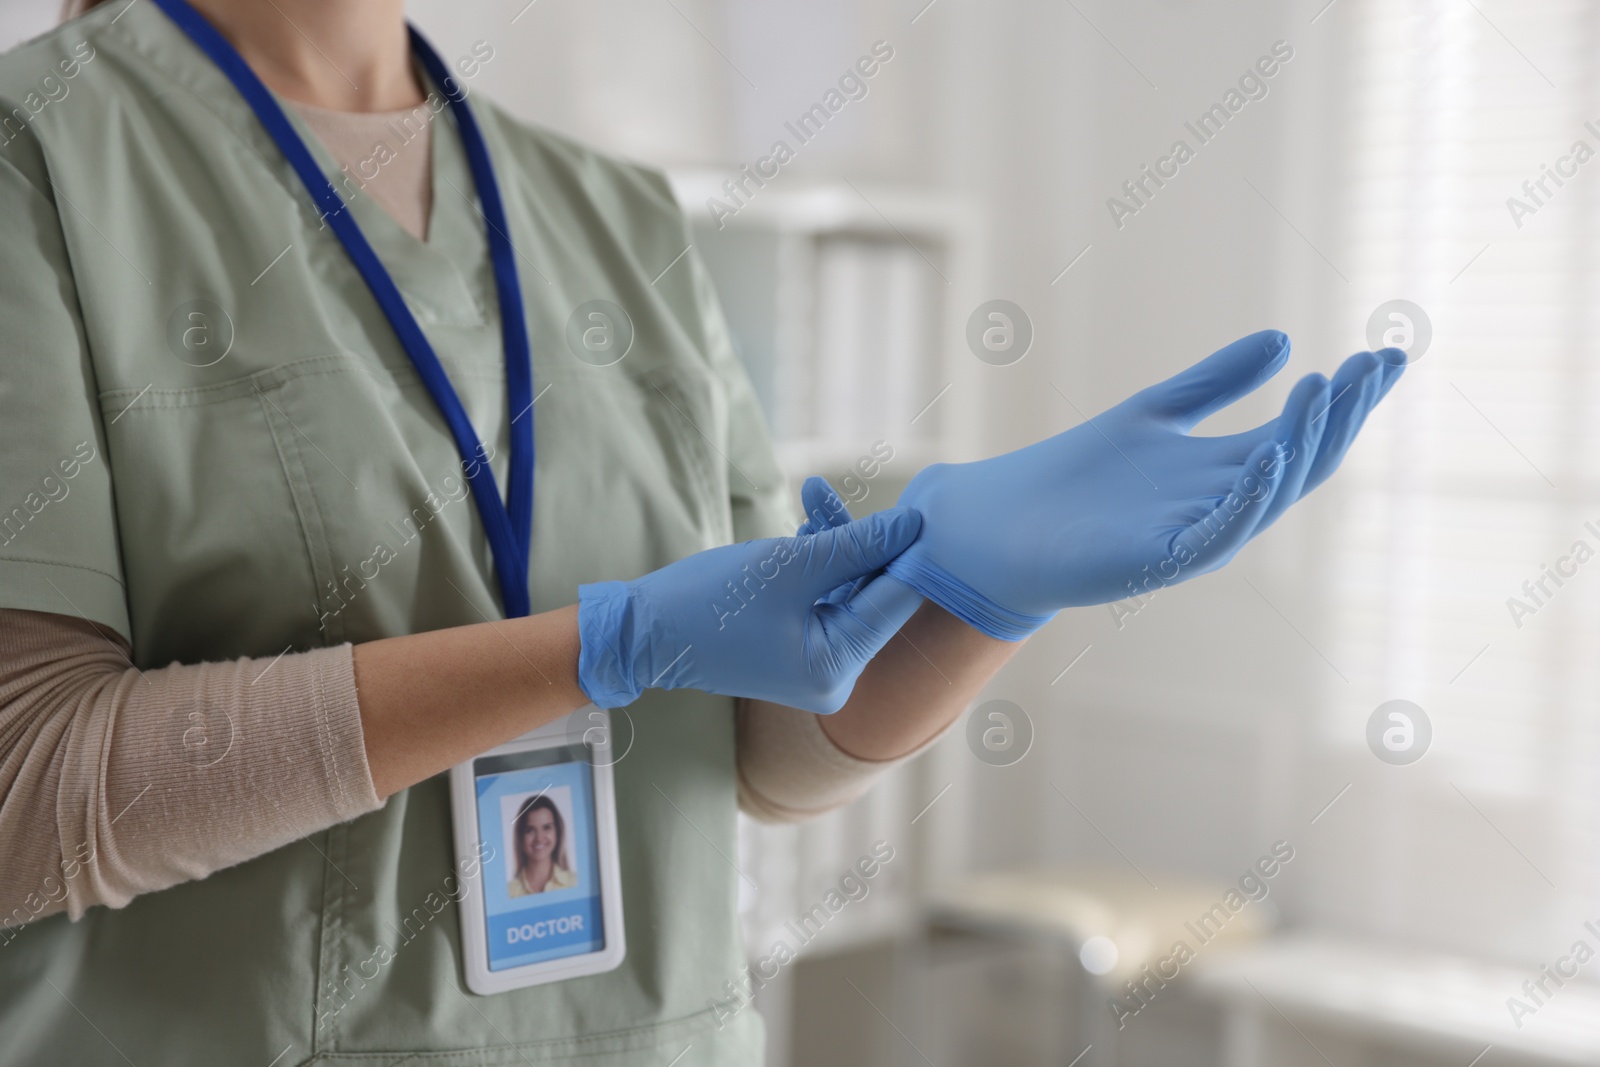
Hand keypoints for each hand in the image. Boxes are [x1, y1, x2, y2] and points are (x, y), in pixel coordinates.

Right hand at [577, 508, 925, 712]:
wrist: (643, 630)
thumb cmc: (710, 602)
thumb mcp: (789, 565)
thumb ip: (856, 544)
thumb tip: (912, 524)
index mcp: (837, 669)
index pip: (893, 601)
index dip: (908, 551)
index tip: (921, 506)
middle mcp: (834, 675)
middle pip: (870, 593)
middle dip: (859, 537)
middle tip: (844, 491)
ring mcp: (815, 662)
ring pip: (845, 588)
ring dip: (833, 541)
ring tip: (812, 493)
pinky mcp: (796, 644)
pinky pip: (821, 596)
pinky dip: (815, 561)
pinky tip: (805, 524)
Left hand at [866, 331, 1403, 639]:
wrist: (1008, 526)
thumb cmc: (1081, 477)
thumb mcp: (1157, 412)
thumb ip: (1215, 382)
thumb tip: (1281, 340)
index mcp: (1228, 471)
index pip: (1304, 431)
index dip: (1347, 397)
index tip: (1389, 354)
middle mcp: (1223, 505)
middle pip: (1302, 459)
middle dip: (1341, 414)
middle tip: (1373, 364)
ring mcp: (1195, 535)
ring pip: (1268, 494)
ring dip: (1301, 444)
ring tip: (1322, 389)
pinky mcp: (1157, 561)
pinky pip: (1216, 534)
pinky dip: (1246, 500)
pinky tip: (1269, 457)